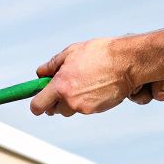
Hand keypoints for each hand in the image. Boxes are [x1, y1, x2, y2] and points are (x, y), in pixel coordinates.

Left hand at [29, 37, 163, 116]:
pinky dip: (85, 100)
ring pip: (69, 109)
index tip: (39, 99)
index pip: (38, 106)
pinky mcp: (96, 110)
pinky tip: (93, 86)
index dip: (36, 104)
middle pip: (53, 110)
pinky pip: (83, 108)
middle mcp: (70, 100)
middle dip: (55, 100)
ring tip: (82, 83)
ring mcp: (83, 107)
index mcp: (60, 85)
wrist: (127, 63)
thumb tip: (40, 74)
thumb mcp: (71, 52)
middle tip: (64, 85)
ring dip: (70, 101)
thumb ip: (52, 65)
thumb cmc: (99, 54)